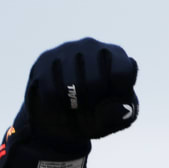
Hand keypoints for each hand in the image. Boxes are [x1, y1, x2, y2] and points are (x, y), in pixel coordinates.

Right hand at [22, 38, 137, 143]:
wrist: (59, 118)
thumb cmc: (97, 115)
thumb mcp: (115, 121)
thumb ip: (122, 115)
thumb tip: (122, 107)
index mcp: (117, 56)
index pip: (121, 73)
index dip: (115, 98)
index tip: (110, 105)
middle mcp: (92, 46)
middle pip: (95, 81)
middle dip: (92, 107)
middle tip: (89, 112)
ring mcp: (67, 49)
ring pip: (71, 86)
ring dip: (73, 108)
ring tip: (74, 110)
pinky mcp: (45, 59)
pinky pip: (50, 90)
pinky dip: (56, 108)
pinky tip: (59, 108)